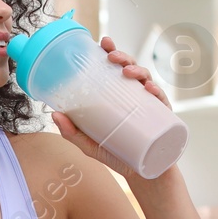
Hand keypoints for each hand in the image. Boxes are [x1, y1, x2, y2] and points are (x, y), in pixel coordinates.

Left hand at [49, 35, 173, 179]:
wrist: (142, 176)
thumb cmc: (117, 157)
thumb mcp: (89, 145)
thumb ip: (72, 132)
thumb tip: (54, 114)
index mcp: (119, 97)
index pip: (116, 69)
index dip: (111, 52)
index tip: (103, 42)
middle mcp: (136, 97)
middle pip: (131, 69)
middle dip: (123, 57)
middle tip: (112, 57)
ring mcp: (150, 106)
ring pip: (147, 79)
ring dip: (138, 70)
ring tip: (127, 72)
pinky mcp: (163, 119)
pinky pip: (162, 101)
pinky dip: (156, 92)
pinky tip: (149, 89)